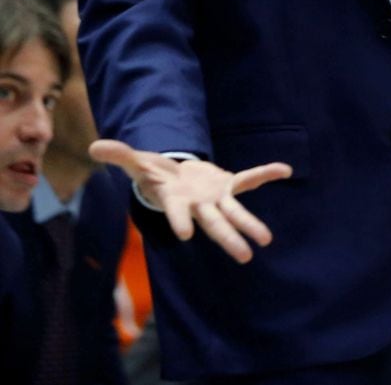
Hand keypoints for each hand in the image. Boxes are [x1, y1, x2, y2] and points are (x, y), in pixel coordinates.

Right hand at [89, 139, 291, 262]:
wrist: (174, 176)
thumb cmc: (154, 174)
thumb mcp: (137, 162)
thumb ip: (120, 154)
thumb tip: (94, 146)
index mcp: (176, 201)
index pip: (178, 214)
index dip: (180, 221)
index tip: (184, 235)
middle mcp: (199, 205)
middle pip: (214, 223)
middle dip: (228, 238)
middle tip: (244, 257)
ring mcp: (215, 197)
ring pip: (234, 213)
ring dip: (250, 225)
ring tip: (266, 240)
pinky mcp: (227, 184)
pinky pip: (249, 180)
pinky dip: (266, 174)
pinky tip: (285, 170)